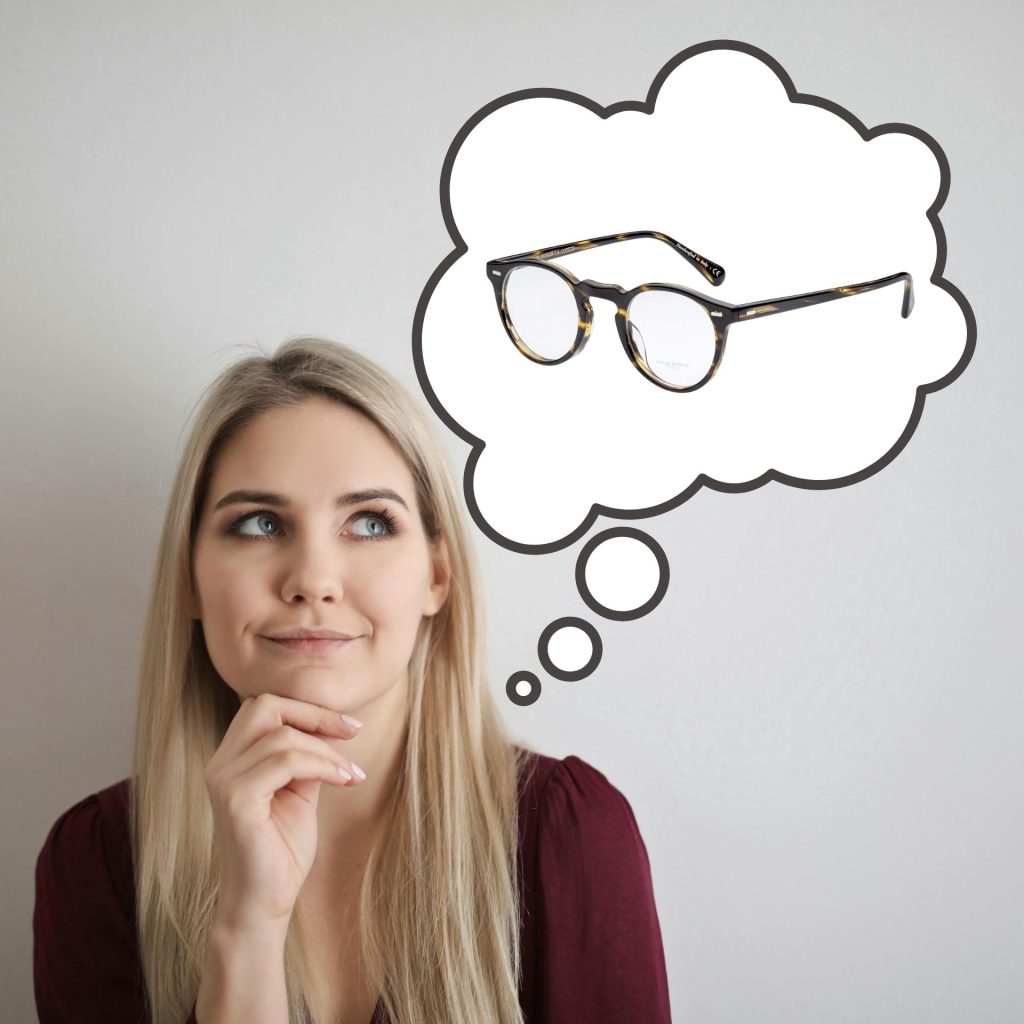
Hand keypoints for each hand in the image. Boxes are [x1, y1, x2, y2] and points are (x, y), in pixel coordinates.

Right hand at [203, 692, 365, 932]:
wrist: (264, 904)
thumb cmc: (282, 850)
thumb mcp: (300, 791)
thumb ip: (307, 757)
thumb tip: (332, 726)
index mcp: (232, 758)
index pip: (265, 706)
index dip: (309, 708)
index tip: (350, 726)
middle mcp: (220, 764)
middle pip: (265, 705)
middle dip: (315, 714)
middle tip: (353, 732)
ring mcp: (224, 781)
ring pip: (283, 736)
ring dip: (327, 751)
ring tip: (351, 775)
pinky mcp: (235, 800)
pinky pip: (285, 761)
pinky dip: (321, 765)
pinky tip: (343, 780)